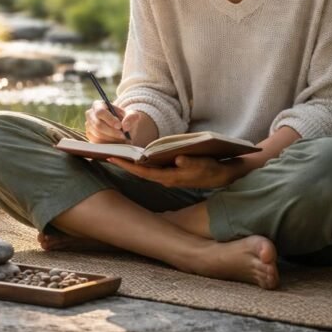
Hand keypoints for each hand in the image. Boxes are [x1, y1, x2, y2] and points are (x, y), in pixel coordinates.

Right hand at [85, 100, 130, 143]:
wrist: (122, 128)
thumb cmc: (125, 119)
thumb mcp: (131, 115)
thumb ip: (131, 117)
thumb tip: (125, 126)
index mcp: (98, 105)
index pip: (100, 112)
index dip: (110, 119)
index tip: (120, 126)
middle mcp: (90, 114)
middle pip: (98, 125)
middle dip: (112, 132)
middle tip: (123, 136)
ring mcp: (88, 126)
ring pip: (98, 135)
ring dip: (111, 139)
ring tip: (122, 139)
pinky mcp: (89, 136)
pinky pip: (97, 142)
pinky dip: (108, 143)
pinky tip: (116, 142)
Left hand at [106, 155, 248, 188]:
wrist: (225, 176)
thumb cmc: (213, 169)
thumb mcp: (204, 165)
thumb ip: (191, 162)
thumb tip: (177, 158)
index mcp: (170, 178)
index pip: (143, 172)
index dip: (127, 165)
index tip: (112, 157)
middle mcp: (166, 178)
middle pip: (139, 171)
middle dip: (124, 163)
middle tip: (106, 153)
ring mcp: (169, 176)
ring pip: (145, 170)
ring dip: (131, 162)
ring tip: (117, 152)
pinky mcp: (172, 172)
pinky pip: (153, 167)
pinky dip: (143, 161)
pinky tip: (136, 154)